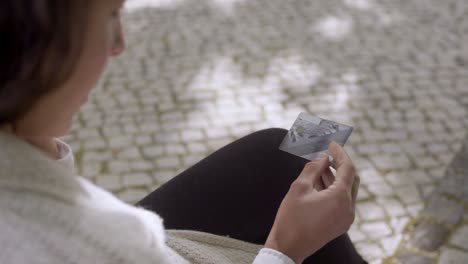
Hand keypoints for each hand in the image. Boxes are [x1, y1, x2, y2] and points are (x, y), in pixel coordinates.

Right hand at [265, 142, 358, 262]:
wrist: (288, 248)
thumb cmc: (291, 218)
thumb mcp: (299, 188)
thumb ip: (313, 169)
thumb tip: (322, 158)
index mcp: (340, 199)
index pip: (347, 169)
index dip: (340, 153)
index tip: (332, 143)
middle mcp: (348, 209)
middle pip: (351, 179)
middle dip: (339, 164)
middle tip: (326, 153)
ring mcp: (346, 218)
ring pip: (345, 190)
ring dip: (334, 177)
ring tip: (318, 166)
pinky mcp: (340, 224)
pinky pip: (341, 201)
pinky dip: (332, 189)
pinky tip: (318, 182)